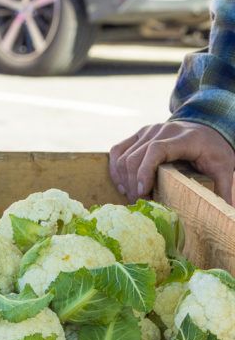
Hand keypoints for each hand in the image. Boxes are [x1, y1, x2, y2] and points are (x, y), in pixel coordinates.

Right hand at [109, 121, 234, 203]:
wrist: (206, 126)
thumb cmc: (213, 150)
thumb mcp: (224, 167)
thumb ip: (224, 188)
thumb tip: (229, 213)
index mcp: (184, 138)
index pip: (156, 150)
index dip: (145, 171)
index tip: (143, 192)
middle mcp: (162, 130)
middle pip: (136, 157)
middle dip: (133, 183)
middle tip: (139, 203)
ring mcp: (147, 131)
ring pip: (124, 156)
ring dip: (124, 179)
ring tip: (132, 196)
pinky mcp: (138, 134)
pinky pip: (117, 151)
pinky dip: (116, 169)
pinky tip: (122, 184)